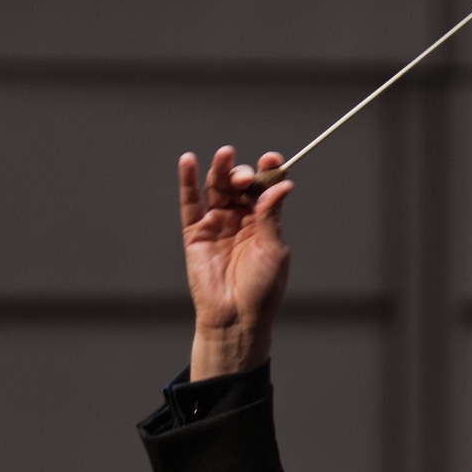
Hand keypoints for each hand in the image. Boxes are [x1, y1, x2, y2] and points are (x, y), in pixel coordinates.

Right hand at [180, 146, 293, 378]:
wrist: (235, 317)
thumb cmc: (261, 289)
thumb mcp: (273, 250)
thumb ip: (271, 216)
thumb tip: (283, 185)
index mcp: (264, 221)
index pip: (265, 189)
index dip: (268, 172)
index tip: (273, 159)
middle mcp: (240, 218)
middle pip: (240, 185)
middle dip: (243, 174)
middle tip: (246, 177)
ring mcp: (217, 223)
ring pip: (217, 188)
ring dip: (221, 169)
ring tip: (225, 154)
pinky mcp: (195, 232)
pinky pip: (190, 203)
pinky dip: (188, 181)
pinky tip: (188, 161)